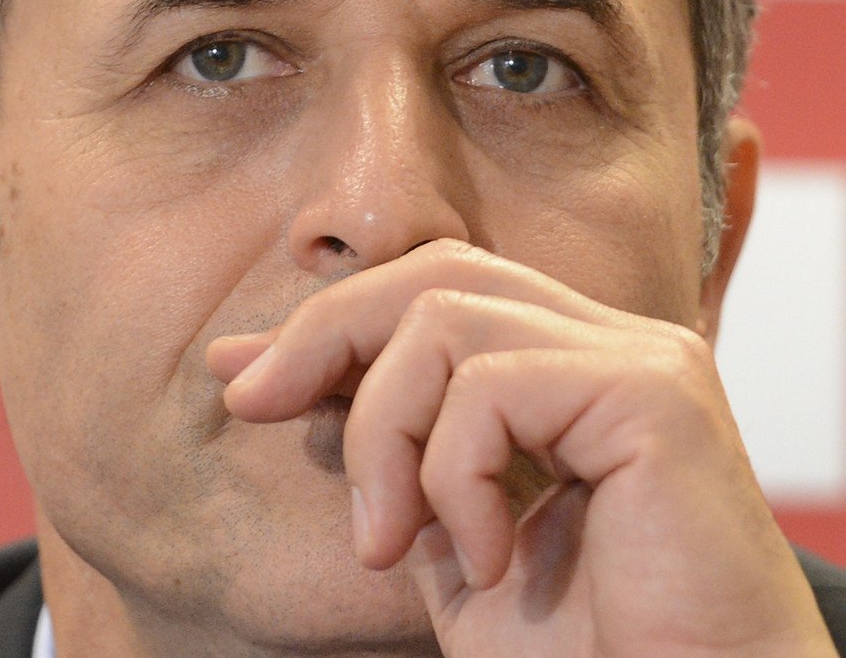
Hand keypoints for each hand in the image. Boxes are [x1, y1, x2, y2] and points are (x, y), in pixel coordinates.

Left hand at [207, 240, 836, 656]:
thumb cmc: (577, 642)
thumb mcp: (438, 528)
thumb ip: (379, 442)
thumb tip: (259, 370)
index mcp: (563, 365)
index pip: (432, 293)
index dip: (329, 322)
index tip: (242, 375)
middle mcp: (606, 342)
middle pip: (435, 274)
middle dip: (325, 333)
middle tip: (254, 404)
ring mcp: (636, 359)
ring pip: (445, 321)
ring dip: (384, 436)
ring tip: (388, 541)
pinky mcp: (653, 395)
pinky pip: (494, 387)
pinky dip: (453, 476)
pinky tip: (486, 557)